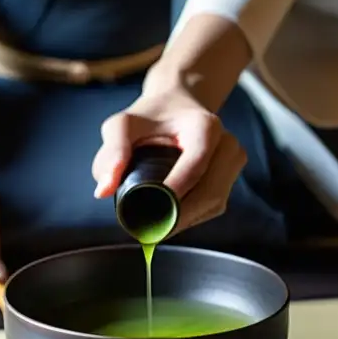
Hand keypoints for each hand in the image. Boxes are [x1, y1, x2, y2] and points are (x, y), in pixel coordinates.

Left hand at [91, 86, 246, 233]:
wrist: (178, 106)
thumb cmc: (149, 117)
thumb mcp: (123, 124)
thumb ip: (112, 152)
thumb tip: (104, 191)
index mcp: (205, 126)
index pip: (195, 166)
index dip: (174, 193)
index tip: (151, 215)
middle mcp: (226, 143)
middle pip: (209, 192)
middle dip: (178, 217)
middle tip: (147, 232)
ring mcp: (233, 161)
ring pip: (214, 203)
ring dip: (185, 220)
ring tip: (156, 228)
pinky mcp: (231, 177)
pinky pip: (215, 205)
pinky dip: (192, 216)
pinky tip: (171, 219)